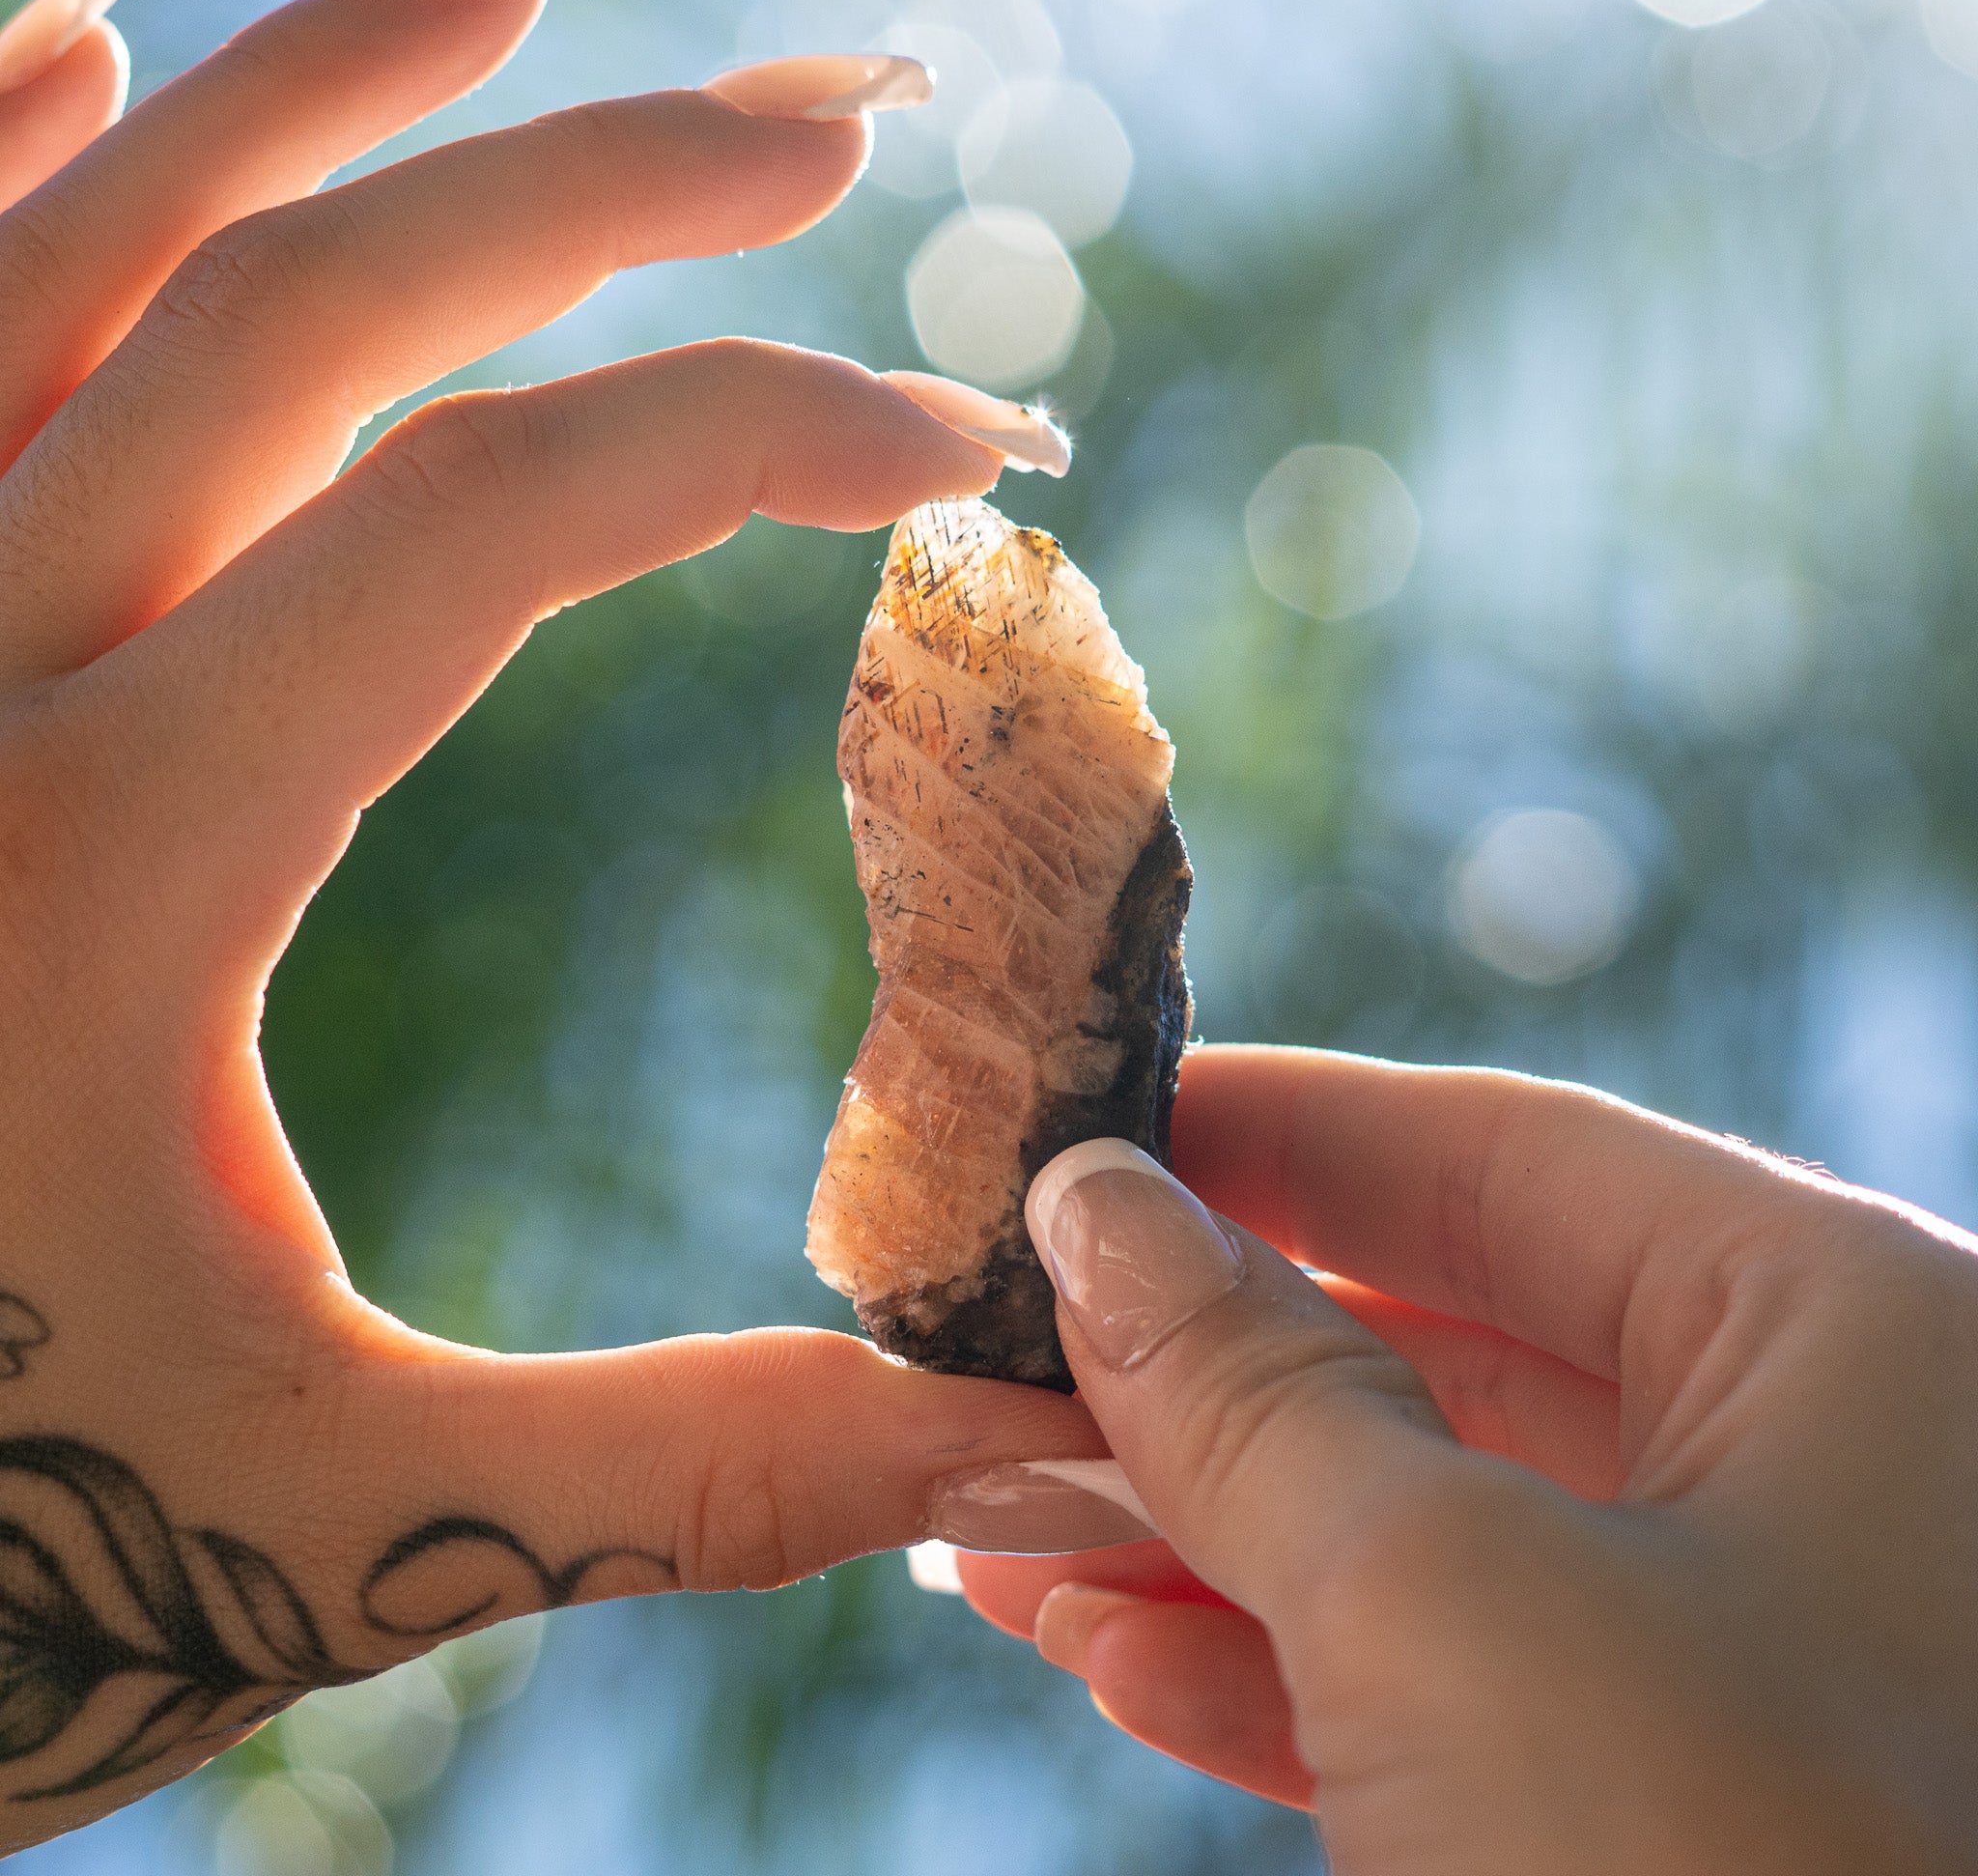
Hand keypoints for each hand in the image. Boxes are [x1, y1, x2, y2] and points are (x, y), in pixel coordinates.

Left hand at [0, 0, 1095, 1846]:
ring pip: (69, 251)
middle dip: (607, 188)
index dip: (767, 440)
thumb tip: (1023, 1440)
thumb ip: (693, 1465)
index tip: (974, 443)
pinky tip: (104, 23)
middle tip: (834, 121)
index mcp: (97, 874)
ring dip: (311, 86)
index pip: (493, 524)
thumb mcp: (336, 1527)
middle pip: (304, 311)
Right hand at [958, 1046, 1977, 1872]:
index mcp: (1846, 1335)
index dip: (1271, 1134)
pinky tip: (1103, 1648)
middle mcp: (1820, 1468)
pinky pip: (1447, 1679)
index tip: (1079, 1134)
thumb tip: (1090, 1205)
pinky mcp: (1671, 1805)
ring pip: (1425, 1523)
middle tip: (1000, 1348)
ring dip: (1197, 1526)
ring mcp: (1752, 1652)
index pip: (1498, 1159)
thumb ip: (1254, 1389)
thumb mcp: (1451, 1606)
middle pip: (1443, 1342)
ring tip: (994, 1518)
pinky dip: (1270, 1663)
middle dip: (1200, 1364)